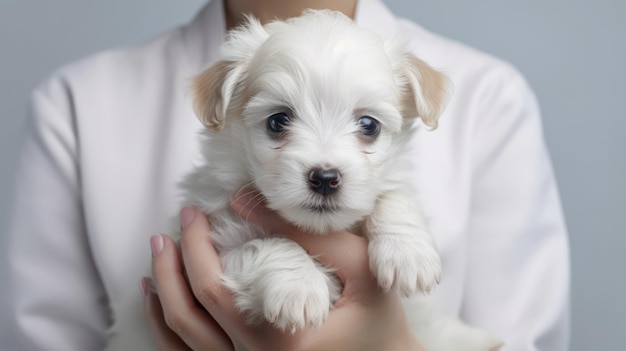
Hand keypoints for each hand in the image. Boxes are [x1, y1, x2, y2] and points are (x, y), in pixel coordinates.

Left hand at [142, 189, 424, 350]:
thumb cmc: (380, 318)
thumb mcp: (361, 267)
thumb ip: (309, 233)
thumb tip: (246, 202)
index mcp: (280, 335)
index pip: (213, 288)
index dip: (194, 246)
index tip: (194, 213)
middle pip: (187, 314)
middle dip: (171, 265)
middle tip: (171, 228)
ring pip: (182, 340)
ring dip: (162, 295)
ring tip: (158, 257)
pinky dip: (168, 330)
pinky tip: (161, 302)